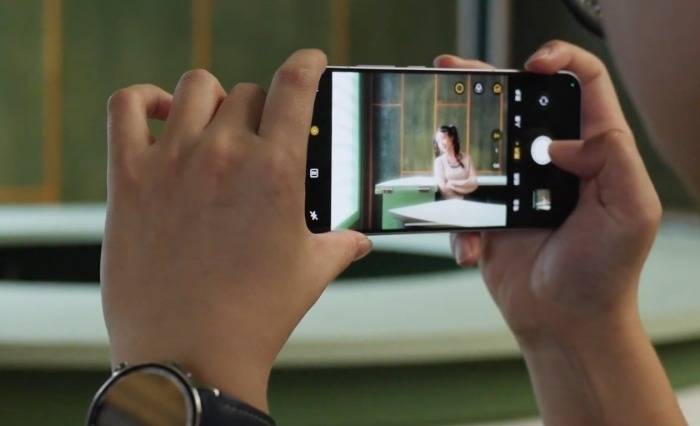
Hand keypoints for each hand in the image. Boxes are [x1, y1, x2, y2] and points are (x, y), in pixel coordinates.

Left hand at [101, 49, 371, 411]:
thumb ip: (340, 244)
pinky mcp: (129, 178)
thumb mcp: (309, 273)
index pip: (295, 84)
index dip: (307, 63)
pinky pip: (127, 107)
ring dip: (213, 98)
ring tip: (216, 124)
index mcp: (277, 171)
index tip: (309, 62)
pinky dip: (145, 98)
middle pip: (248, 93)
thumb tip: (360, 240)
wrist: (190, 355)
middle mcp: (226, 153)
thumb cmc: (255, 316)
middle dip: (260, 110)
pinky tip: (162, 114)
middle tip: (261, 138)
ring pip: (196, 87)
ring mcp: (173, 162)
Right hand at [435, 41, 659, 342]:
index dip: (560, 62)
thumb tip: (561, 140)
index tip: (532, 65)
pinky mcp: (489, 214)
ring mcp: (517, 187)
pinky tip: (471, 246)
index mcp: (596, 151)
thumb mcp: (632, 211)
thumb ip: (612, 159)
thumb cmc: (605, 273)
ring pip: (483, 145)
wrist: (565, 322)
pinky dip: (459, 222)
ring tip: (437, 145)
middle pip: (521, 105)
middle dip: (487, 85)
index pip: (584, 85)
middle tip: (451, 72)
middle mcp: (554, 162)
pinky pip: (462, 201)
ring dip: (457, 145)